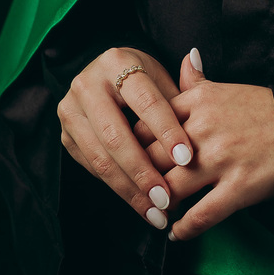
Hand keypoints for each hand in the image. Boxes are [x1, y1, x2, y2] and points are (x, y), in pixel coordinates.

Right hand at [57, 47, 193, 230]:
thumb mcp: (162, 78)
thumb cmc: (143, 79)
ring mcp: (71, 111)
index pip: (146, 102)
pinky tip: (139, 204)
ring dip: (130, 190)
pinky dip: (118, 188)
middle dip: (143, 172)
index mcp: (117, 62)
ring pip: (101, 158)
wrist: (105, 75)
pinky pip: (92, 168)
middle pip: (117, 136)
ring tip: (156, 211)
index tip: (186, 159)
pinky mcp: (66, 136)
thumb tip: (207, 113)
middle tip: (167, 198)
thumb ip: (183, 97)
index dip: (166, 131)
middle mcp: (87, 85)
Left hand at [132, 51, 273, 241]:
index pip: (146, 125)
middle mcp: (204, 129)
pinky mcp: (238, 187)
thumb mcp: (227, 89)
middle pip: (151, 158)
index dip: (131, 146)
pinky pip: (201, 215)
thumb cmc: (264, 111)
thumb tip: (185, 57)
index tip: (128, 160)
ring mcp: (220, 160)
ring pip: (170, 188)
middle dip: (140, 179)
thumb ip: (197, 80)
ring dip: (157, 205)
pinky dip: (184, 229)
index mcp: (198, 103)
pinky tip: (177, 233)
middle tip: (136, 191)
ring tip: (154, 212)